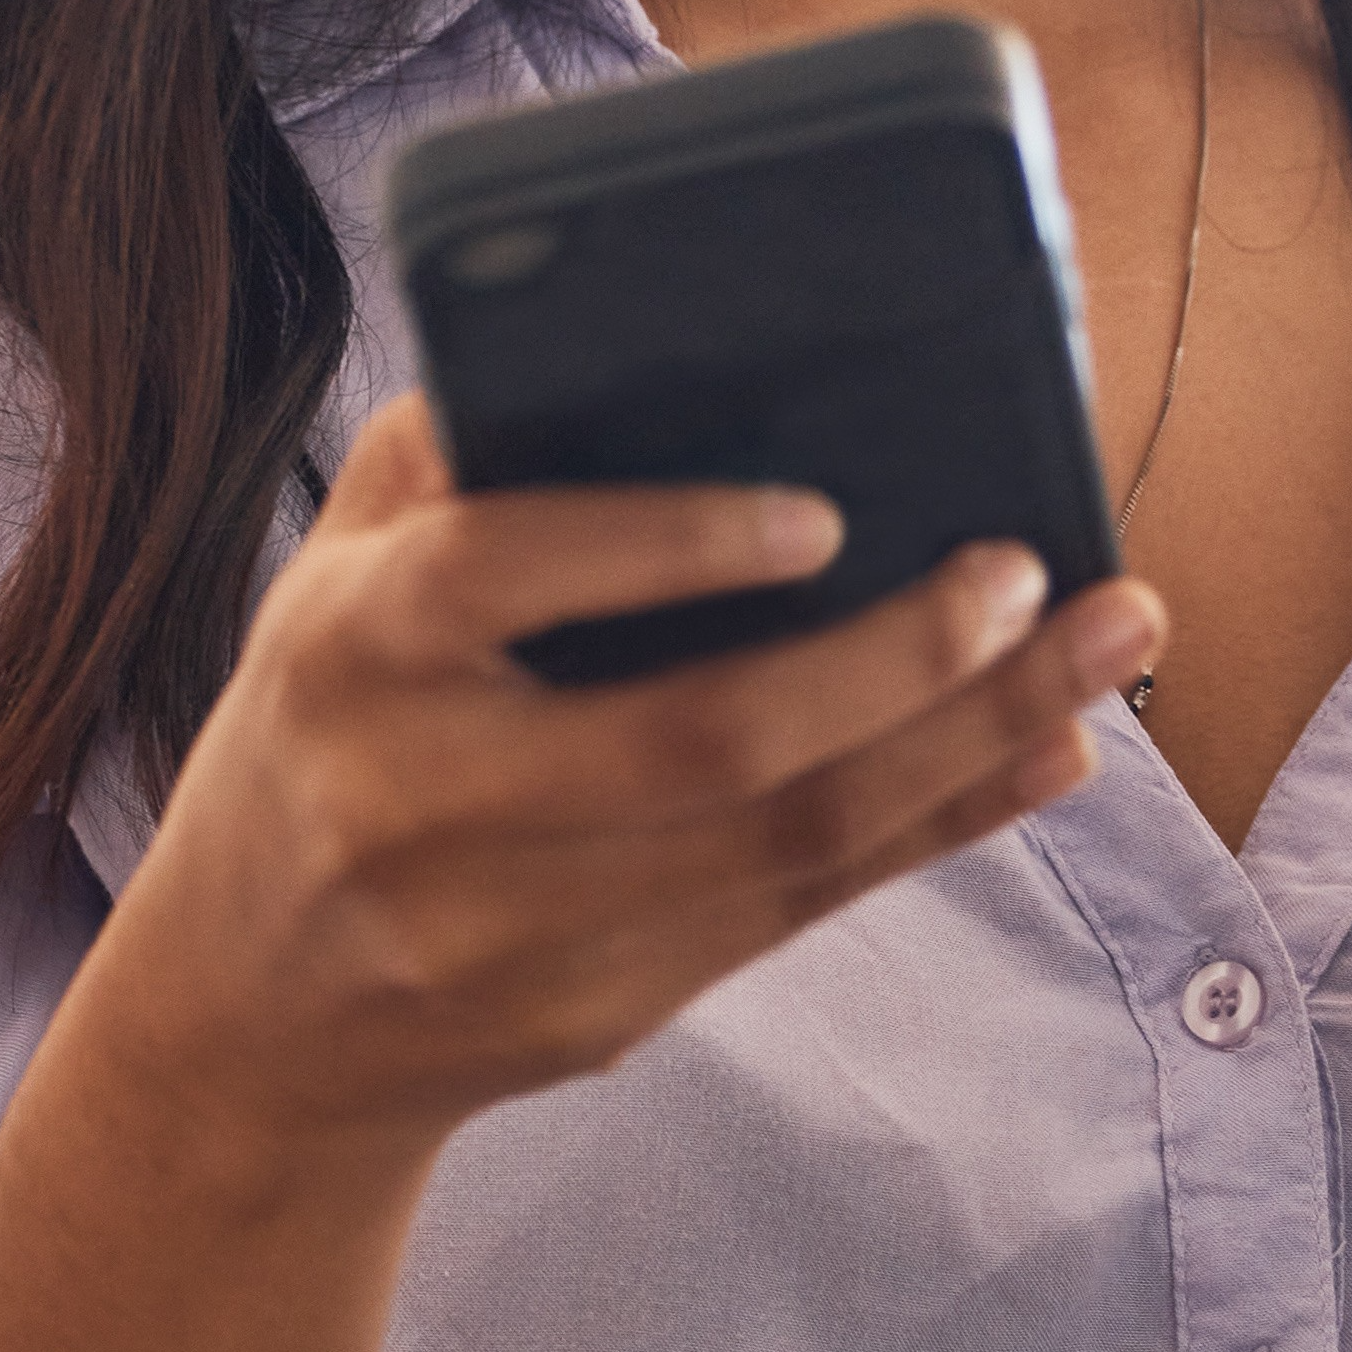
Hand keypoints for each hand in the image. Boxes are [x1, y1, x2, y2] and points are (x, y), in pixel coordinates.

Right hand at [100, 392, 1163, 1179]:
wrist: (244, 1027)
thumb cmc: (322, 738)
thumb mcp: (326, 583)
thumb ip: (450, 460)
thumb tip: (635, 325)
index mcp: (344, 654)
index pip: (499, 575)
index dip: (664, 544)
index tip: (815, 512)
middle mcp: (418, 805)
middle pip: (696, 740)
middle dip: (892, 657)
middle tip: (1024, 568)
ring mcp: (512, 936)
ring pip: (786, 842)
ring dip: (970, 739)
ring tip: (1107, 640)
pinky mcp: (600, 1020)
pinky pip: (804, 913)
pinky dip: (941, 822)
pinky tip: (1044, 748)